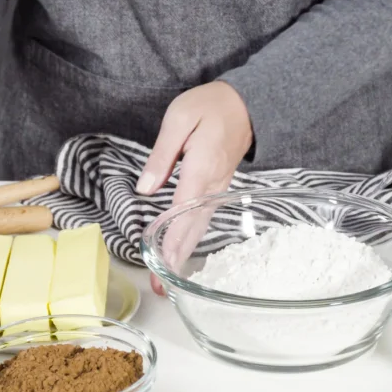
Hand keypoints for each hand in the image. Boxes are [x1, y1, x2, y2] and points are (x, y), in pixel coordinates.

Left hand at [137, 81, 252, 295]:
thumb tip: (145, 188)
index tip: (162, 261)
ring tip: (168, 281)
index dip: (172, 237)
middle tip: (160, 287)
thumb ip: (162, 153)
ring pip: (199, 228)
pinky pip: (204, 220)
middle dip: (175, 258)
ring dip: (183, 255)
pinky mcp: (218, 190)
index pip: (184, 209)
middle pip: (192, 227)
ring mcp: (218, 190)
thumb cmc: (210, 106)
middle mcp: (212, 185)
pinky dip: (191, 241)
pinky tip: (181, 255)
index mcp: (202, 167)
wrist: (246, 105)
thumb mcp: (179, 118)